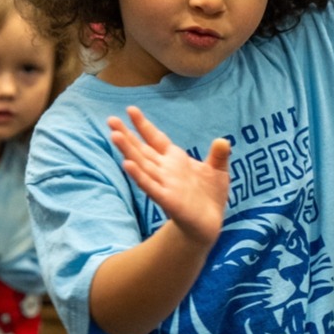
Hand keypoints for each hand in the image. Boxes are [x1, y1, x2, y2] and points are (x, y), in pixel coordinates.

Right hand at [109, 107, 229, 248]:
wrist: (209, 223)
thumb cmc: (209, 195)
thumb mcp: (218, 171)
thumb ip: (218, 155)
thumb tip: (223, 141)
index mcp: (175, 159)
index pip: (155, 139)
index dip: (144, 125)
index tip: (131, 109)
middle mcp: (165, 170)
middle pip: (142, 149)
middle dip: (126, 135)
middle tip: (110, 119)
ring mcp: (164, 184)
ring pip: (142, 164)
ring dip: (128, 151)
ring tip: (115, 136)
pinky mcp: (167, 199)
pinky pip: (150, 186)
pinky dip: (139, 176)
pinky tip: (127, 165)